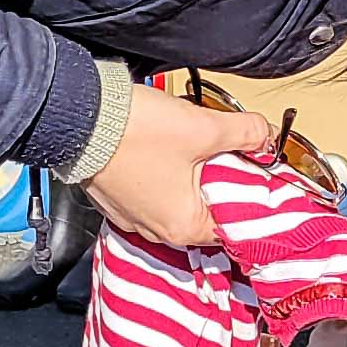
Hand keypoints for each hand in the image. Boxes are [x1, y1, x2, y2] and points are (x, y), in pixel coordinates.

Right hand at [76, 84, 275, 248]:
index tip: (261, 175)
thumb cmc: (137, 131)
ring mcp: (133, 216)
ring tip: (201, 150)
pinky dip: (167, 178)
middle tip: (235, 155)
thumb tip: (267, 134)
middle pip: (207, 213)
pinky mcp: (117, 200)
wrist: (79, 117)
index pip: (235, 225)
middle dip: (222, 184)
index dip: (252, 199)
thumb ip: (246, 133)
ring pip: (179, 202)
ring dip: (194, 180)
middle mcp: (157, 230)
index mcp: (184, 227)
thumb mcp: (205, 128)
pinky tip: (171, 153)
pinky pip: (154, 194)